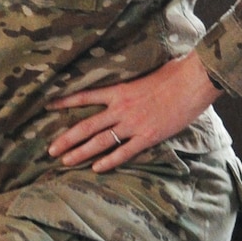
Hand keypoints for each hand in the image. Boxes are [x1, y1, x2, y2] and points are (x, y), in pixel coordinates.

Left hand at [47, 55, 219, 172]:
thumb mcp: (146, 72)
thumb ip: (132, 82)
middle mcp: (121, 108)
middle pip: (86, 126)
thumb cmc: (174, 73)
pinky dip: (109, 161)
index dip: (65, 102)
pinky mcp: (148, 136)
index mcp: (119, 90)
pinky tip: (96, 168)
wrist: (193, 82)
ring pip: (100, 142)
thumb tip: (127, 82)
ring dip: (81, 152)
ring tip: (65, 162)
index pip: (85, 96)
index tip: (48, 107)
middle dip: (66, 139)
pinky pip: (124, 152)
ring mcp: (133, 124)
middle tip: (50, 150)